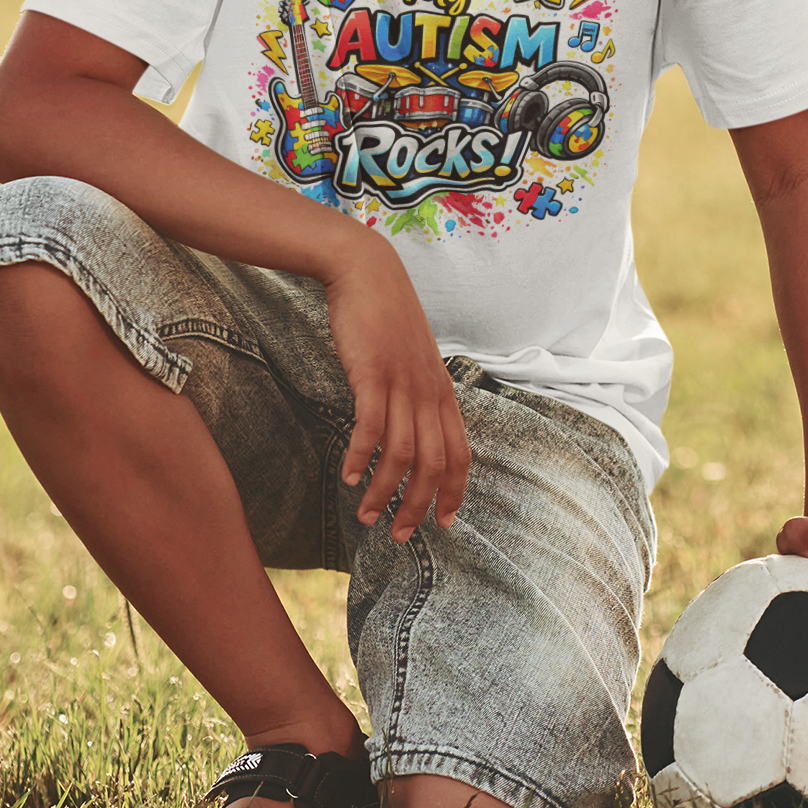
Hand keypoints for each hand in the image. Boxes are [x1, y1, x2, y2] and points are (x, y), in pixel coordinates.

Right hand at [324, 238, 470, 542]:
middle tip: (399, 536)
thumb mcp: (413, 358)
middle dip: (418, 506)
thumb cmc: (386, 316)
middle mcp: (428, 392)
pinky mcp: (372, 374)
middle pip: (434, 463)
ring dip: (384, 492)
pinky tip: (346, 476)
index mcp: (442, 391)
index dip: (454, 491)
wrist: (367, 272)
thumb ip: (417, 392)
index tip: (444, 522)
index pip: (461, 453)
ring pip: (402, 454)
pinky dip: (359, 458)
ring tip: (365, 515)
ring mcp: (402, 383)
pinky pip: (370, 428)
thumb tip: (412, 425)